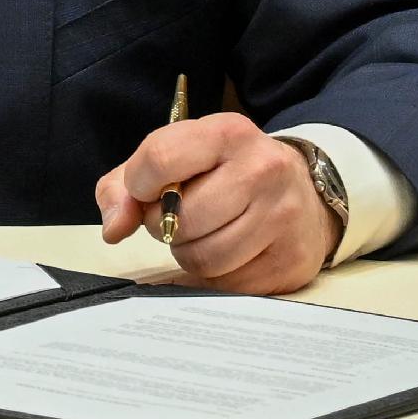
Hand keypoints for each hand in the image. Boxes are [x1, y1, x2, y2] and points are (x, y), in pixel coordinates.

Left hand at [96, 111, 336, 293]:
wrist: (304, 193)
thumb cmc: (224, 173)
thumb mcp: (176, 159)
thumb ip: (126, 186)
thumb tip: (113, 228)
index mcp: (227, 133)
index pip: (160, 159)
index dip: (139, 185)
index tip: (145, 192)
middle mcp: (262, 169)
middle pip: (181, 218)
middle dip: (164, 226)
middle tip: (174, 219)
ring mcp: (282, 216)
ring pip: (204, 258)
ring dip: (188, 254)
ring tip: (201, 236)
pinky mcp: (292, 260)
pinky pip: (229, 285)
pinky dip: (216, 276)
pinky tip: (228, 254)